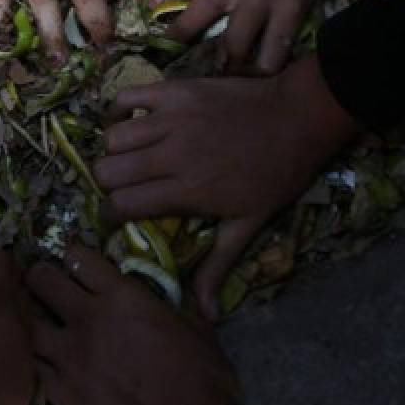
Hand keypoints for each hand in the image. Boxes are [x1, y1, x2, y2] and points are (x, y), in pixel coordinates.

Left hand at [29, 246, 236, 404]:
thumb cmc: (200, 380)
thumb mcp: (197, 329)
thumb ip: (179, 305)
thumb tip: (182, 294)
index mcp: (121, 297)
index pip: (78, 256)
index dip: (73, 255)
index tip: (74, 261)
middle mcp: (86, 318)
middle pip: (42, 280)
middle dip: (40, 277)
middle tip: (45, 283)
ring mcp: (68, 356)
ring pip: (27, 323)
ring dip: (30, 318)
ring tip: (37, 320)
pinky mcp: (59, 392)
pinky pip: (33, 365)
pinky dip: (36, 359)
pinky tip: (43, 360)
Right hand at [93, 58, 358, 318]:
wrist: (297, 118)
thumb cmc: (275, 174)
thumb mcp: (248, 223)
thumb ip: (217, 264)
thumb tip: (203, 313)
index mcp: (185, 190)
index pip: (121, 205)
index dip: (108, 216)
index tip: (113, 218)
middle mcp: (170, 155)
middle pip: (107, 171)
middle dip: (107, 184)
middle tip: (122, 187)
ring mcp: (171, 119)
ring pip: (112, 136)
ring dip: (113, 150)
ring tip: (127, 157)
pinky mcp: (175, 91)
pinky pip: (127, 97)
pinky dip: (119, 109)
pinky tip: (130, 121)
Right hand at [170, 0, 312, 73]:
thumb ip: (290, 28)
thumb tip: (266, 66)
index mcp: (287, 6)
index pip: (270, 58)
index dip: (258, 74)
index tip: (249, 75)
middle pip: (232, 48)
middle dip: (223, 66)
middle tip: (217, 69)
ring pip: (191, 25)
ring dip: (182, 43)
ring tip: (177, 52)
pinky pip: (181, 2)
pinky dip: (177, 13)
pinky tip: (177, 20)